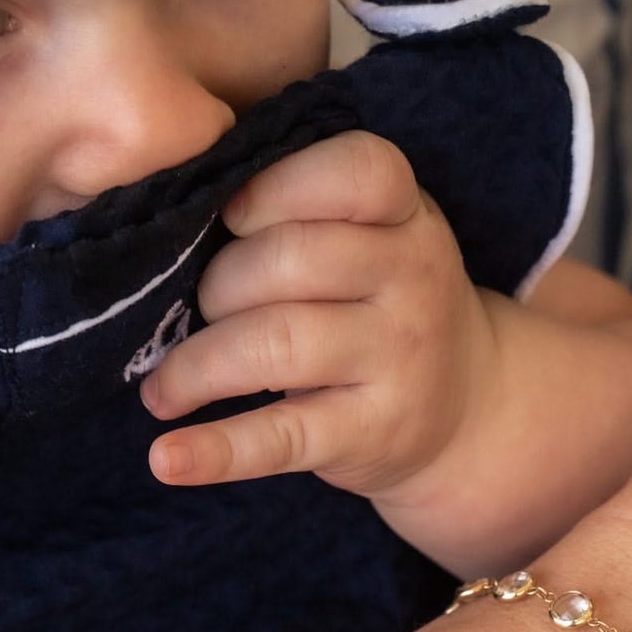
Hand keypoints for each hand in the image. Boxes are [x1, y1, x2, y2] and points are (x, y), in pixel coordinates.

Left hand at [142, 131, 495, 504]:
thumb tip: (175, 222)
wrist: (468, 405)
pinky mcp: (373, 433)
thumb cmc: (381, 302)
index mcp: (407, 214)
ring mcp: (399, 359)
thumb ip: (302, 211)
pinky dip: (218, 451)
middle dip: (217, 285)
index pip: (356, 172)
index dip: (276, 186)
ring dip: (198, 365)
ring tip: (164, 388)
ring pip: (277, 343)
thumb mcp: (374, 237)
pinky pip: (284, 437)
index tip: (227, 214)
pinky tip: (169, 459)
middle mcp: (414, 280)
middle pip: (291, 258)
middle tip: (195, 312)